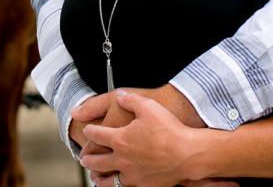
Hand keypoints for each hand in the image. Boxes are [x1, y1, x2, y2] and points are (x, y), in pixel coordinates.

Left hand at [78, 90, 202, 186]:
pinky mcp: (144, 185)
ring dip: (99, 178)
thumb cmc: (169, 130)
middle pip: (96, 162)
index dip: (89, 131)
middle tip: (84, 158)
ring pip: (108, 181)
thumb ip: (130, 99)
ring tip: (95, 177)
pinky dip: (118, 186)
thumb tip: (120, 96)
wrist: (188, 153)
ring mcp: (132, 175)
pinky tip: (119, 184)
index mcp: (119, 139)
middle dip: (87, 159)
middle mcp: (122, 159)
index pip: (95, 135)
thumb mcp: (148, 106)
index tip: (87, 130)